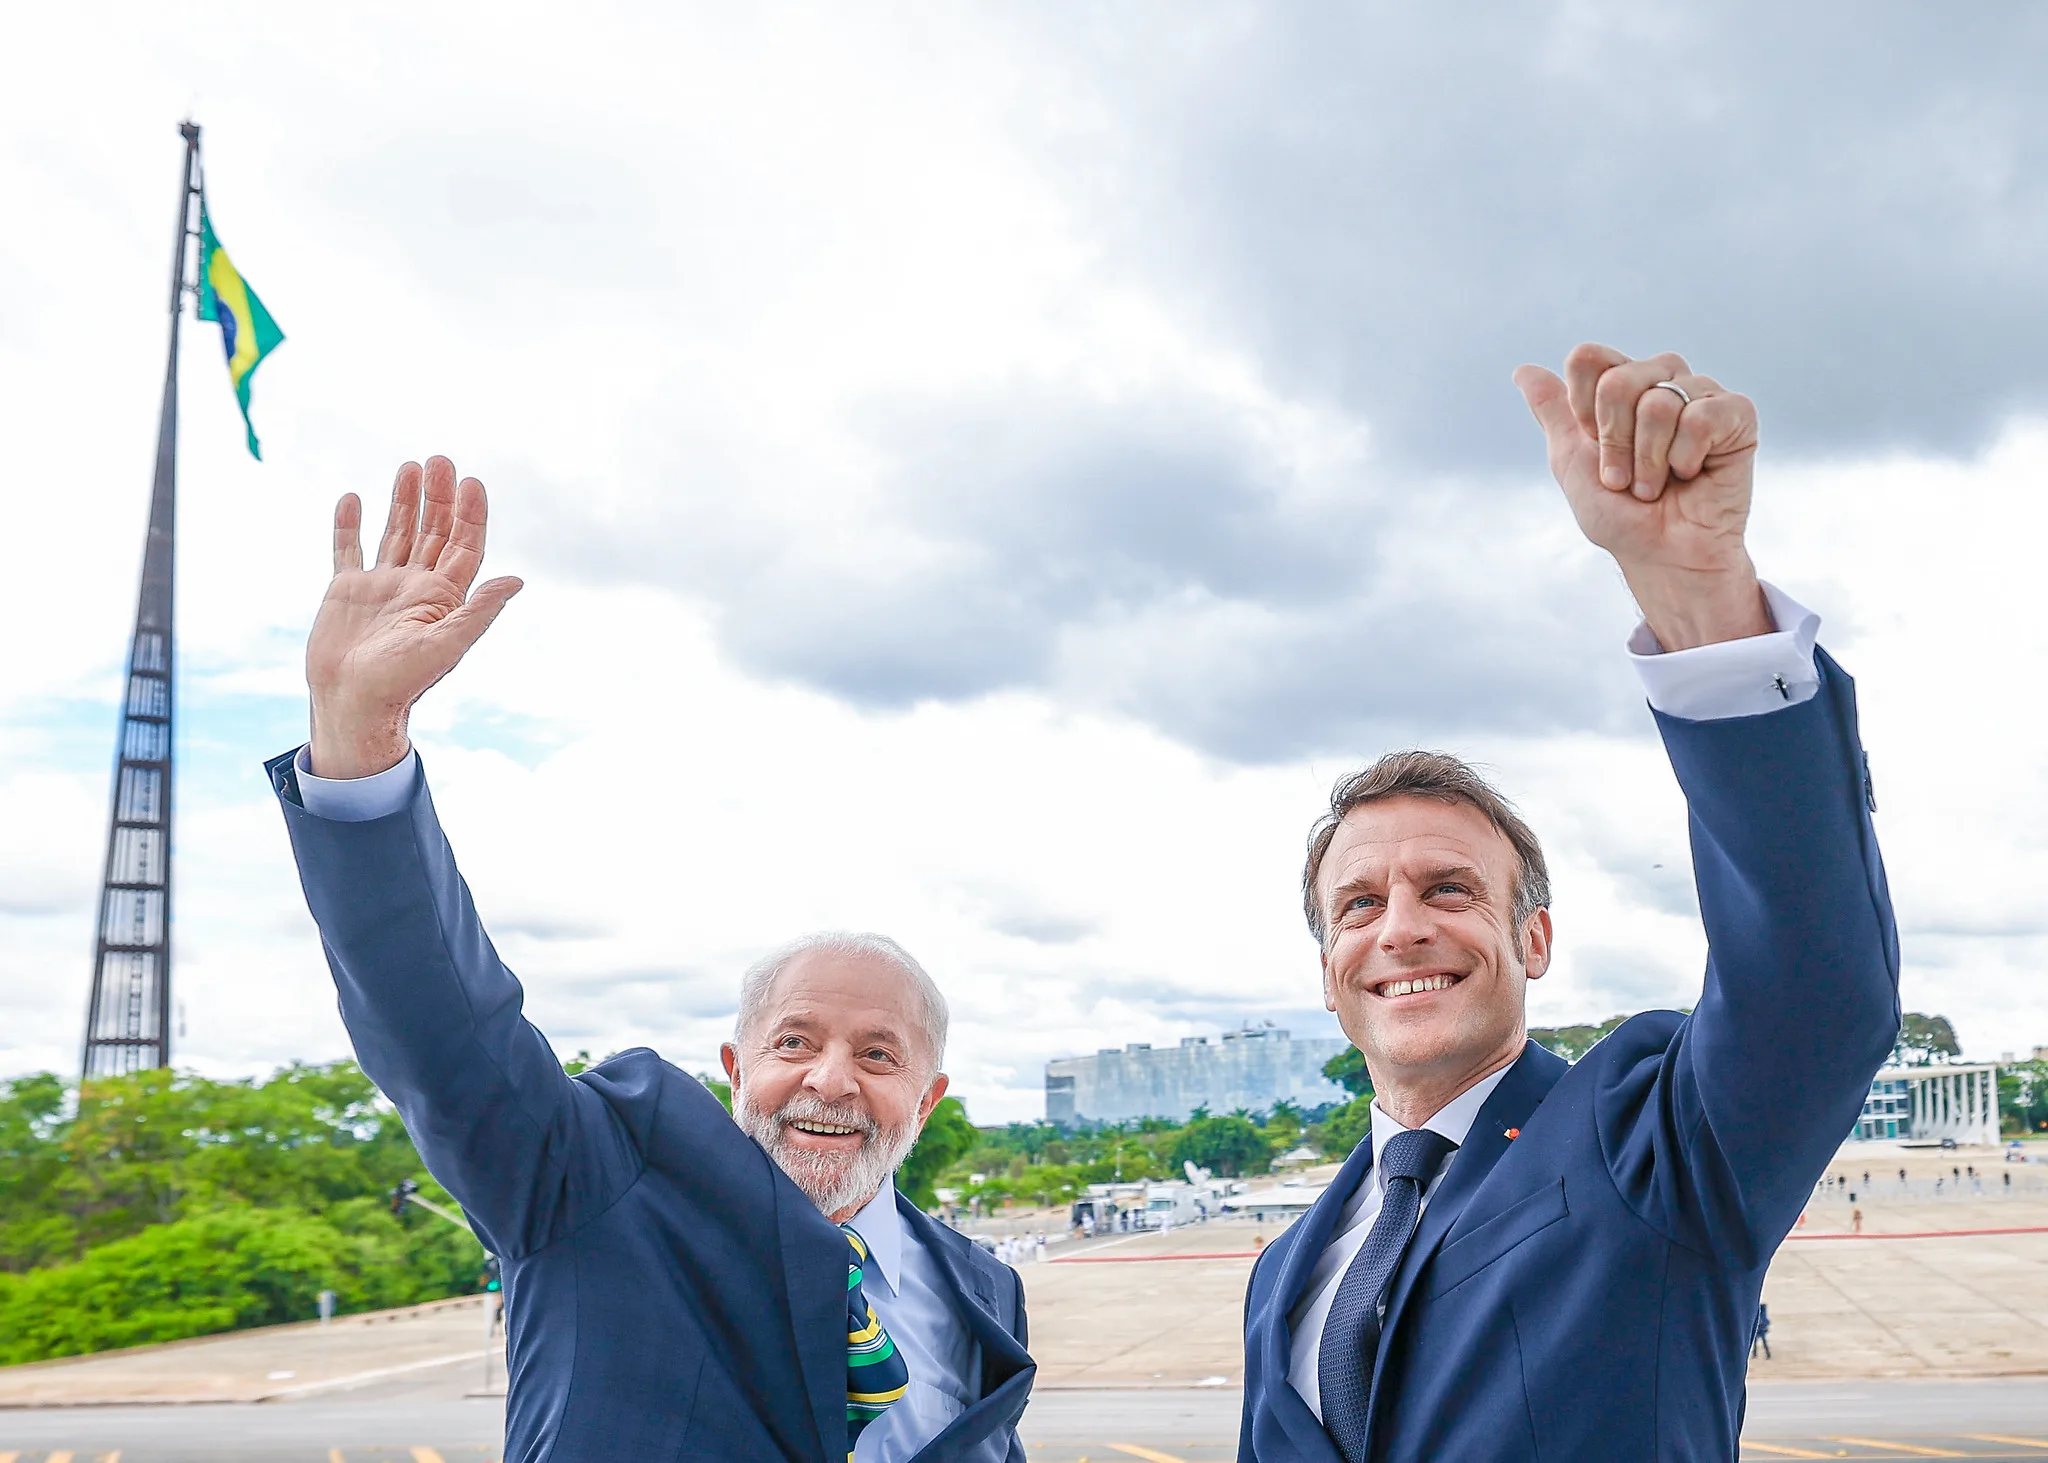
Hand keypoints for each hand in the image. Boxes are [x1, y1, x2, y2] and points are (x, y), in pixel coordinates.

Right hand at [307, 457, 522, 777]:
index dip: (471, 514)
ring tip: (409, 466)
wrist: (353, 703)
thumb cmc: (402, 682)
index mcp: (443, 598)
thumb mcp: (447, 646)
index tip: (472, 481)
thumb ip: (479, 611)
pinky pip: (348, 549)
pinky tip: (352, 498)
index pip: (465, 546)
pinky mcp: (346, 591)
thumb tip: (517, 580)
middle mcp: (416, 587)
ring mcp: (381, 586)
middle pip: (433, 531)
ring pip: (396, 533)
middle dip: (438, 497)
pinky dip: (349, 524)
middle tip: (439, 460)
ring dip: (403, 501)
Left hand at [1514, 344, 1769, 649]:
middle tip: (1626, 477)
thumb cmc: (1621, 515)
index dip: (1583, 411)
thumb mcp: (1572, 461)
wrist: (1663, 555)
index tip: (1593, 448)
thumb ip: (1552, 411)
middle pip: (1618, 381)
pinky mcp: (1737, 414)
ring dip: (1649, 459)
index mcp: (1621, 385)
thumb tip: (1523, 370)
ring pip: (1659, 402)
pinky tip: (1692, 474)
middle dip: (1613, 442)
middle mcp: (1661, 380)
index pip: (1589, 359)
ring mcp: (1701, 394)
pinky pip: (1701, 418)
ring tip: (1657, 484)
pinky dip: (1686, 458)